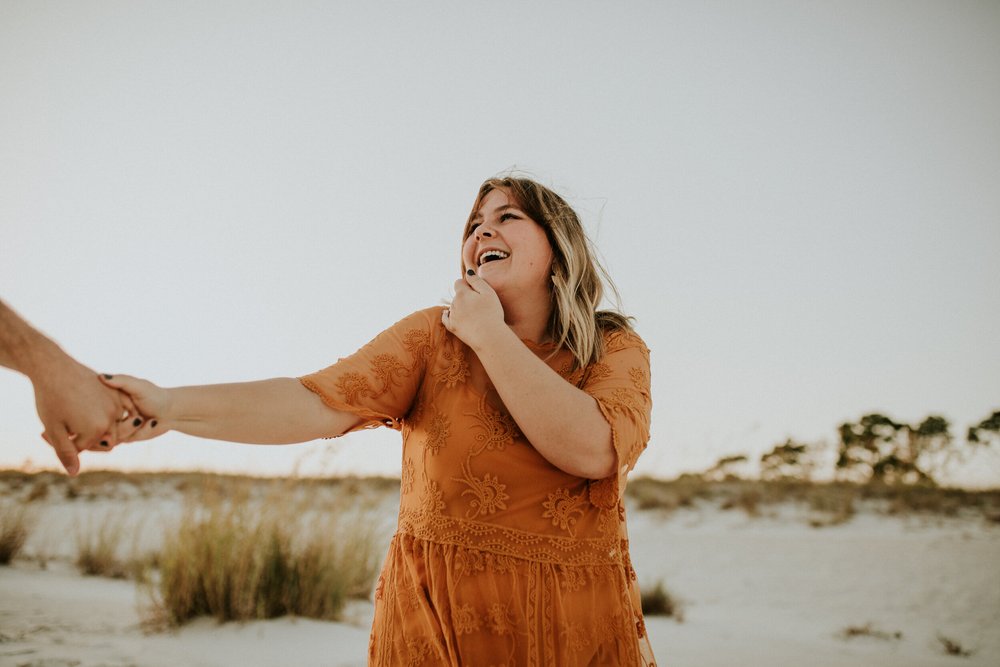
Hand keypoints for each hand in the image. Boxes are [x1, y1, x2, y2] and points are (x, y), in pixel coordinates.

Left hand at [30, 354, 136, 474]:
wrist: (55, 368)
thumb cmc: (51, 399)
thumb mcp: (53, 429)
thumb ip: (65, 452)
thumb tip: (74, 473)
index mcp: (96, 429)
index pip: (84, 447)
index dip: (66, 442)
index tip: (51, 432)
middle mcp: (111, 418)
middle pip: (102, 439)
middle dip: (84, 436)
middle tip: (66, 425)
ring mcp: (116, 404)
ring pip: (112, 425)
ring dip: (97, 426)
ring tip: (78, 417)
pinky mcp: (117, 393)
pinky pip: (119, 411)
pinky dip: (109, 414)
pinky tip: (93, 409)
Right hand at [98, 374, 171, 442]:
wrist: (171, 412)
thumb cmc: (155, 396)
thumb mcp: (138, 386)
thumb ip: (121, 381)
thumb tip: (100, 377)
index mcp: (107, 399)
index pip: (91, 405)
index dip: (97, 407)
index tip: (122, 404)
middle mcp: (108, 414)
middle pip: (97, 423)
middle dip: (114, 421)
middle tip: (135, 415)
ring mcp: (116, 427)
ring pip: (111, 434)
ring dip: (130, 427)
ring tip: (143, 418)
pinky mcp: (126, 437)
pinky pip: (126, 439)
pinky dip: (142, 430)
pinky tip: (153, 422)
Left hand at [442, 270, 505, 350]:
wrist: (489, 337)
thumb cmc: (492, 313)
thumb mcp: (488, 293)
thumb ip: (477, 281)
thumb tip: (467, 272)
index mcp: (462, 293)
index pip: (458, 282)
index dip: (467, 284)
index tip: (475, 290)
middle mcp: (454, 303)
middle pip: (457, 295)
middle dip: (465, 297)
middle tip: (478, 304)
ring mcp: (452, 316)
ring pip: (453, 306)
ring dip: (460, 307)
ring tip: (474, 314)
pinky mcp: (452, 327)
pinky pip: (446, 318)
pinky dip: (447, 315)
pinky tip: (447, 314)